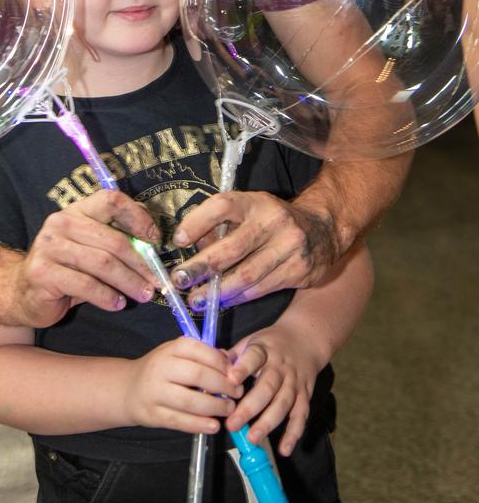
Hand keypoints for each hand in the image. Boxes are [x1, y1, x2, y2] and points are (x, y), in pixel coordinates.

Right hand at [15, 190, 161, 325]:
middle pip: (113, 239)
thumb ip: (115, 236)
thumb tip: (152, 235)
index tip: (154, 239)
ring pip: (102, 264)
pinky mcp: (43, 273)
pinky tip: (117, 304)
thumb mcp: (89, 247)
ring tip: (142, 294)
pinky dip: (107, 296)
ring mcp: (49, 247)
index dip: (137, 217)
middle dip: (140, 263)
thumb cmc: (65, 269)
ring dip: (128, 282)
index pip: (111, 200)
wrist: (21, 292)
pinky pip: (86, 285)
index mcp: (76, 210)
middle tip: (156, 280)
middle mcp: (61, 223)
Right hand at [125, 337, 243, 433]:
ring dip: (215, 407)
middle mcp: (162, 367)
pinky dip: (200, 425)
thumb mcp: (177, 354)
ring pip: (190, 401)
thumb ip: (202, 356)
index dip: (222, 363)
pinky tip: (214, 425)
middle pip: (198, 376)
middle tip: (237, 393)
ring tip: (229, 409)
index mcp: (171, 348)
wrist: (128, 389)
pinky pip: (180, 421)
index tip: (236, 373)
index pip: (200, 351)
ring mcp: (156, 392)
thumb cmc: (161, 369)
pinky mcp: (153, 415)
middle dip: (223, 386)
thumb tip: (230, 361)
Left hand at [170, 191, 338, 308]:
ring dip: (217, 291)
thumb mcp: (250, 211)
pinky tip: (222, 301)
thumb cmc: (273, 221)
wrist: (323, 230)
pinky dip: (238, 297)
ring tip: (195, 299)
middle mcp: (274, 221)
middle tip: (179, 280)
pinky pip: (260, 289)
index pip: (223, 206)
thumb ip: (222, 226)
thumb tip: (193, 247)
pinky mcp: (298, 271)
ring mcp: (289, 247)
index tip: (179, 240)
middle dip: (202, 267)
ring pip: (246, 275)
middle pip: (232, 247)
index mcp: (257, 202)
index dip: (198, 221)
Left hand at [224, 325, 319, 455]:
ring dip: (268, 423)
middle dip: (250, 407)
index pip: (254, 357)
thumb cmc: (271, 343)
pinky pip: (300, 416)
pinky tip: (284, 449)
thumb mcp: (251, 341)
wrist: (305, 338)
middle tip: (233, 424)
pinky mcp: (305, 395)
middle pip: (267, 387)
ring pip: (283, 403)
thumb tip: (209, 368)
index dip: (243, 368)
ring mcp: (294, 382)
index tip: (231, 380)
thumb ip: (232, 356)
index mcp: (264, 350)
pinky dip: (293, 434)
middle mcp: (280, 367)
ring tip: (252, 438)